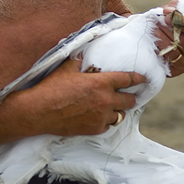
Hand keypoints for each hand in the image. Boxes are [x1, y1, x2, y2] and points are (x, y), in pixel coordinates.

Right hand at [20, 57, 146, 136]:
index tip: (143, 79)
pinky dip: (107, 121)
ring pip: (121, 115)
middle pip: (129, 100)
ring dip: (118, 110)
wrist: (40, 111)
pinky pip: (108, 126)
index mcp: (102, 82)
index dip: (138, 78)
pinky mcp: (94, 129)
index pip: (128, 79)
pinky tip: (100, 117)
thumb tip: (82, 55)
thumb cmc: (52, 88)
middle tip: (128, 95)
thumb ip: (79, 61)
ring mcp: (101, 117)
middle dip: (130, 97)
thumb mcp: (66, 68)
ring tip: (112, 107)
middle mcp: (106, 100)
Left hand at [156, 0, 183, 75]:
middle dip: (169, 27)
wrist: (160, 44)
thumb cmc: (173, 27)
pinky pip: (165, 58)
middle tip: (159, 19)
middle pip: (183, 40)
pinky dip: (158, 46)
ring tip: (154, 27)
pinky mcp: (174, 71)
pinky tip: (153, 39)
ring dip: (161, 35)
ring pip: (173, 48)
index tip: (170, 13)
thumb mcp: (177, 15)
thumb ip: (176, 9)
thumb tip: (170, 9)